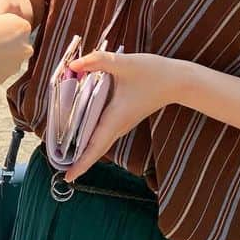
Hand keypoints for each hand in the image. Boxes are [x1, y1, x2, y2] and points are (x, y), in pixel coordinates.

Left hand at [62, 51, 178, 180]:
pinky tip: (78, 135)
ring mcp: (122, 123)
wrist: (179, 80)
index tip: (68, 177)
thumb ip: (98, 61)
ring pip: (99, 142)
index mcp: (116, 118)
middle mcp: (118, 125)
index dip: (81, 163)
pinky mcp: (123, 118)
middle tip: (59, 172)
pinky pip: (104, 132)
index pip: (95, 146)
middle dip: (78, 162)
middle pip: (95, 149)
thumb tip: (73, 64)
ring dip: (83, 151)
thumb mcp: (124, 63)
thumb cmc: (154, 72)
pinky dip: (90, 139)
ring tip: (64, 157)